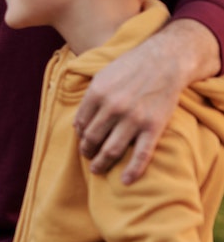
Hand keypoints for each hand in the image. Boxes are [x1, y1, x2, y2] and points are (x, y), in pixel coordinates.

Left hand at [74, 19, 217, 183]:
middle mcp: (112, 108)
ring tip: (97, 169)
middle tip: (87, 156)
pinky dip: (133, 170)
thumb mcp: (102, 76)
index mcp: (96, 94)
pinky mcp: (153, 127)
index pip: (80, 123)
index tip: (82, 140)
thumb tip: (76, 124)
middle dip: (86, 151)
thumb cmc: (130, 66)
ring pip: (111, 150)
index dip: (79, 135)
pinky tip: (126, 181)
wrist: (164, 60)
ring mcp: (133, 119)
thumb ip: (89, 99)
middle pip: (92, 139)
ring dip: (101, 163)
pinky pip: (141, 154)